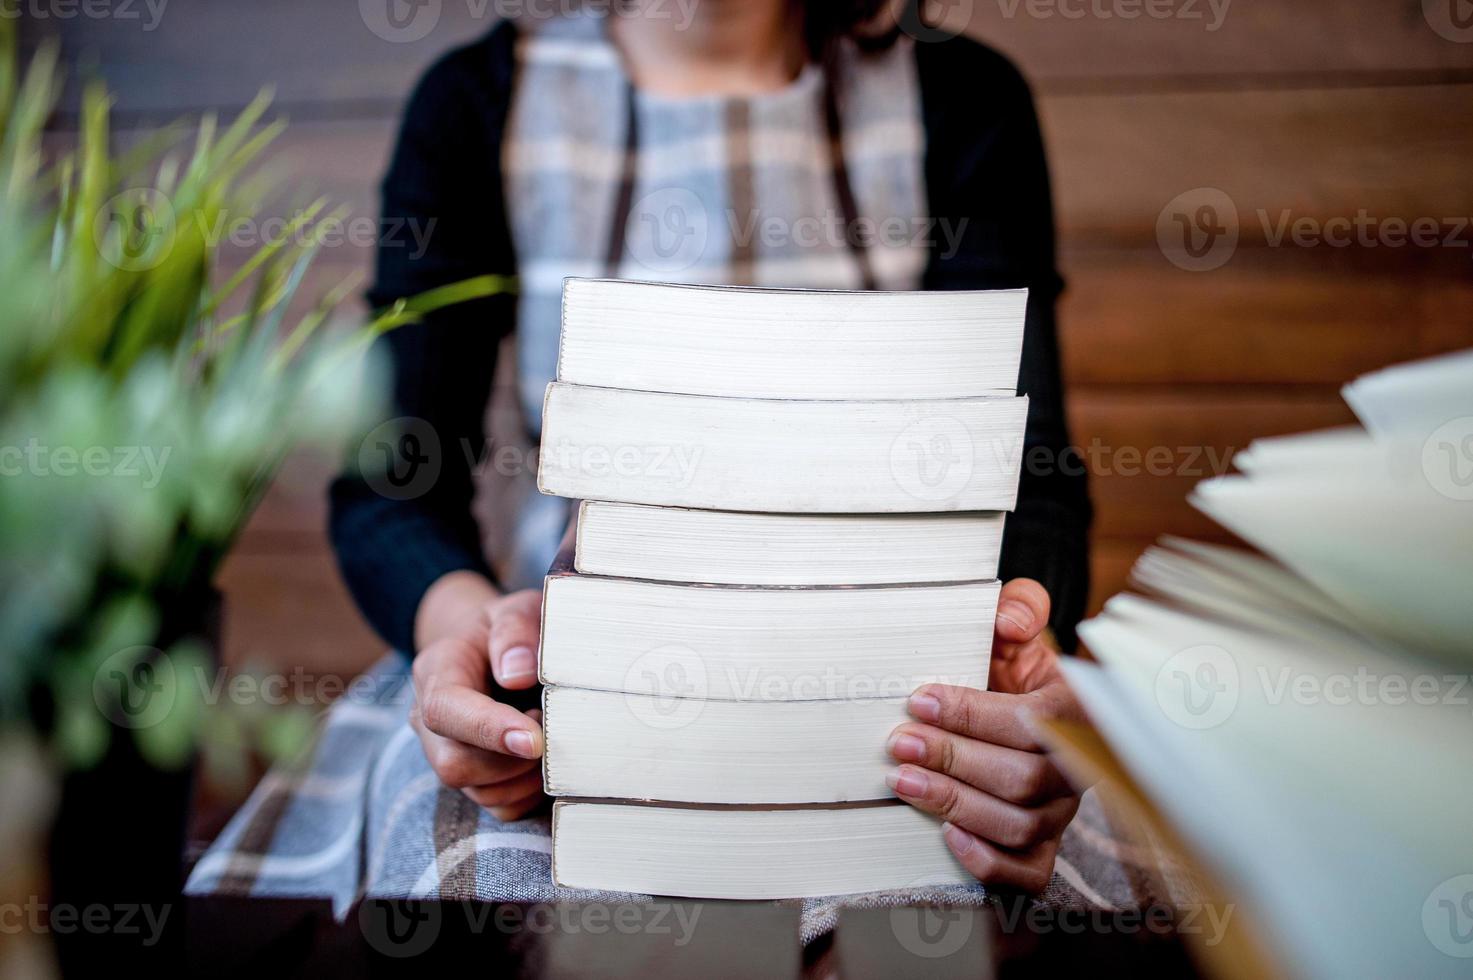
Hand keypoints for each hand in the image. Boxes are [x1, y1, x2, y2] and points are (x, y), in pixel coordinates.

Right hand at [410, 588, 547, 820]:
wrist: (495, 649)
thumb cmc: (511, 630)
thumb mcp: (517, 609)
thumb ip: (516, 629)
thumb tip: (516, 673)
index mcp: (436, 672)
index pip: (444, 710)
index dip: (488, 729)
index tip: (534, 739)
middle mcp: (430, 721)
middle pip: (455, 764)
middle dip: (512, 758)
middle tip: (550, 725)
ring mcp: (447, 755)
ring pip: (481, 792)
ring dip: (527, 775)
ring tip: (551, 735)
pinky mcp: (473, 781)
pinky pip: (501, 808)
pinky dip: (531, 793)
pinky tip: (546, 760)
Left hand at [886, 578, 1083, 891]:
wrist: (1021, 705)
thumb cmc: (1013, 667)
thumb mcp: (1016, 628)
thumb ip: (1018, 605)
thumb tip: (1008, 620)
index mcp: (1074, 710)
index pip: (1031, 723)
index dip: (974, 715)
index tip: (921, 699)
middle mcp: (1076, 766)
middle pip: (1023, 778)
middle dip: (954, 760)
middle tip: (899, 742)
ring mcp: (1062, 810)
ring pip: (1020, 825)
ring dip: (956, 804)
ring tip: (903, 781)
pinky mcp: (1044, 845)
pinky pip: (1029, 872)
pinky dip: (989, 862)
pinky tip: (947, 837)